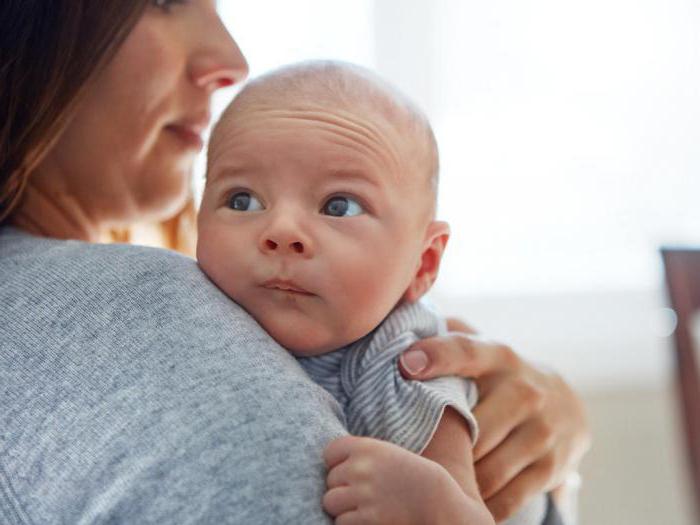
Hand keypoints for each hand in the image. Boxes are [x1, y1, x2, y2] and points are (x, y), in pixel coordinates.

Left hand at [322, 435, 492, 524]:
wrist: (437, 500)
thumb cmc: (410, 475)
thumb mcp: (386, 453)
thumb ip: (360, 455)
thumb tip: (328, 466)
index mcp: (366, 447)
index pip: (330, 453)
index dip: (337, 464)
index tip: (350, 471)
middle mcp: (361, 468)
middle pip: (330, 480)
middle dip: (342, 488)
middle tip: (363, 492)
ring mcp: (363, 494)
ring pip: (330, 502)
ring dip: (342, 507)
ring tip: (362, 506)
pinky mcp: (368, 518)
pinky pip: (341, 522)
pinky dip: (351, 522)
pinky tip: (369, 518)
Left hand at [399, 320, 590, 521]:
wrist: (566, 408)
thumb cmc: (499, 376)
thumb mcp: (480, 348)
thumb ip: (443, 334)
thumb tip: (394, 323)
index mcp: (497, 357)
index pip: (465, 351)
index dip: (436, 356)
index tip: (405, 365)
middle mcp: (524, 391)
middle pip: (472, 429)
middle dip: (440, 446)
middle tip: (409, 456)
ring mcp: (542, 431)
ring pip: (487, 470)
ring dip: (458, 480)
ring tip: (432, 481)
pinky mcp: (551, 468)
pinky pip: (507, 498)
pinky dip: (481, 506)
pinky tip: (462, 501)